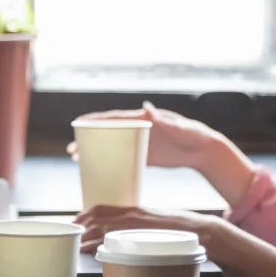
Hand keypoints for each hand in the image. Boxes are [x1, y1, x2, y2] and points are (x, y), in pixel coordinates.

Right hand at [68, 102, 226, 169]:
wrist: (204, 150)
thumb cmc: (193, 135)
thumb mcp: (178, 127)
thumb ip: (162, 120)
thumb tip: (146, 107)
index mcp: (143, 119)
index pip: (114, 118)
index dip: (95, 120)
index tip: (78, 123)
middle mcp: (138, 130)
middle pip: (108, 133)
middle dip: (88, 139)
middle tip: (71, 149)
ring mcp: (141, 143)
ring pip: (112, 146)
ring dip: (95, 152)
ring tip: (77, 159)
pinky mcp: (146, 156)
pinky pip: (123, 158)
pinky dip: (109, 162)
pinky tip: (97, 169)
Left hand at [73, 205, 227, 253]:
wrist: (201, 232)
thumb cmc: (180, 232)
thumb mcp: (155, 226)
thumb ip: (139, 230)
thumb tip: (125, 240)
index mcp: (134, 210)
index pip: (102, 208)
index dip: (85, 214)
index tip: (74, 222)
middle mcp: (132, 213)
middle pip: (96, 214)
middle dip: (79, 223)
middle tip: (67, 232)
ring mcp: (136, 223)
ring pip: (101, 225)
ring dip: (84, 234)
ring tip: (73, 242)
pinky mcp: (141, 234)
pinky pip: (113, 237)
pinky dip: (97, 243)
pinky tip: (89, 249)